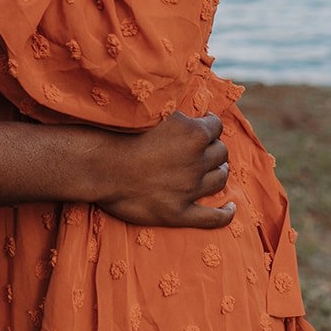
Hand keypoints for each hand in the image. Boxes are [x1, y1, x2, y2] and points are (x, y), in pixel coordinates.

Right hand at [97, 112, 233, 229]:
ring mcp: (189, 188)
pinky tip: (231, 208)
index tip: (201, 126)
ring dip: (218, 172)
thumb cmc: (120, 136)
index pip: (216, 125)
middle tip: (202, 149)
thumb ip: (174, 115)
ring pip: (220, 178)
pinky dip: (226, 214)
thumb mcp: (152, 114)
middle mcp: (196, 160)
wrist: (99, 168)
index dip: (209, 125)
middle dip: (214, 148)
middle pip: (221, 152)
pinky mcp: (179, 213)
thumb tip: (188, 113)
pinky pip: (213, 217)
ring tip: (212, 170)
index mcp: (192, 133)